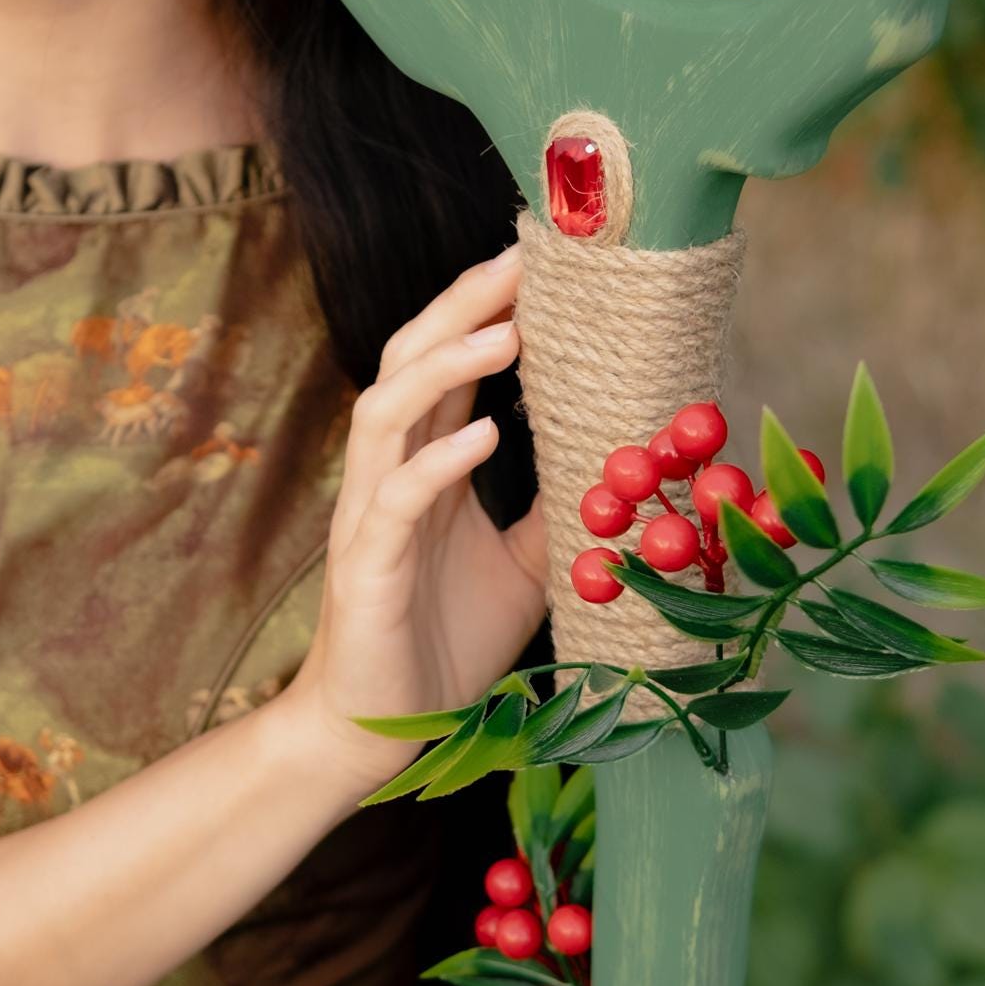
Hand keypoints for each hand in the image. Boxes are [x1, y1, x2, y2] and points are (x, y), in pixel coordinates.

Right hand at [284, 239, 548, 788]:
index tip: (540, 257)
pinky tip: (480, 438)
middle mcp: (390, 473)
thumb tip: (620, 459)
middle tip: (524, 256)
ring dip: (444, 363)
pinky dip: (436, 463)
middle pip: (411, 358)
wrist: (381, 729)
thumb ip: (553, 507)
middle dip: (465, 303)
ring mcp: (369, 515)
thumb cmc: (445, 642)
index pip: (448, 362)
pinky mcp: (364, 566)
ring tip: (506, 329)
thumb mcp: (524, 563)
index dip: (486, 306)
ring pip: (387, 409)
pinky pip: (393, 500)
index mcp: (424, 464)